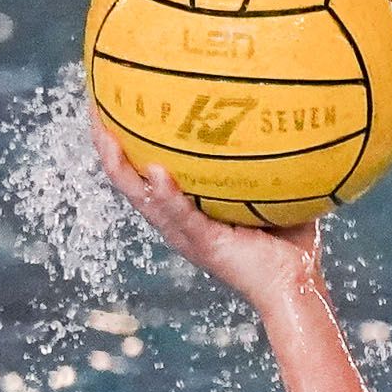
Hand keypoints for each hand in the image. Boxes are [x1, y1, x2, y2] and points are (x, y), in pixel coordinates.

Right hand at [90, 108, 321, 311]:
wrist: (297, 287)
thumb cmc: (291, 243)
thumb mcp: (276, 192)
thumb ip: (272, 159)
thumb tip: (285, 113)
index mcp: (187, 211)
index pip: (145, 172)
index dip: (125, 143)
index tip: (112, 103)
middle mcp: (178, 223)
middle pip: (128, 181)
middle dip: (107, 147)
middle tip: (93, 108)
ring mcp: (187, 235)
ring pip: (141, 198)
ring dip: (120, 167)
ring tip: (105, 135)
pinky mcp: (205, 245)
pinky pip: (180, 216)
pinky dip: (166, 195)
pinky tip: (156, 171)